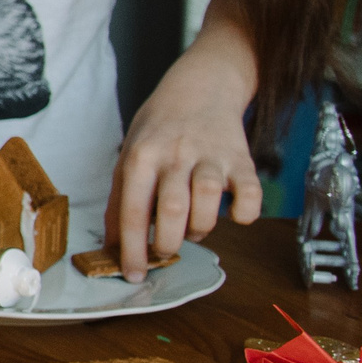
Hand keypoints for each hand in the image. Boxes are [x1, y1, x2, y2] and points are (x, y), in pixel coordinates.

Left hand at [109, 83, 259, 281]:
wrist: (200, 88)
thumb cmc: (159, 129)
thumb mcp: (128, 155)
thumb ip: (120, 199)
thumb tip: (112, 245)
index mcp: (140, 157)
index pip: (132, 210)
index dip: (131, 248)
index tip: (134, 274)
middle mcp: (174, 155)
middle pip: (171, 210)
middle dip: (167, 243)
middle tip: (165, 250)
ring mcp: (210, 156)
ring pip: (207, 202)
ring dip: (200, 228)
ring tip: (193, 228)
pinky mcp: (241, 160)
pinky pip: (249, 194)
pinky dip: (244, 213)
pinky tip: (234, 214)